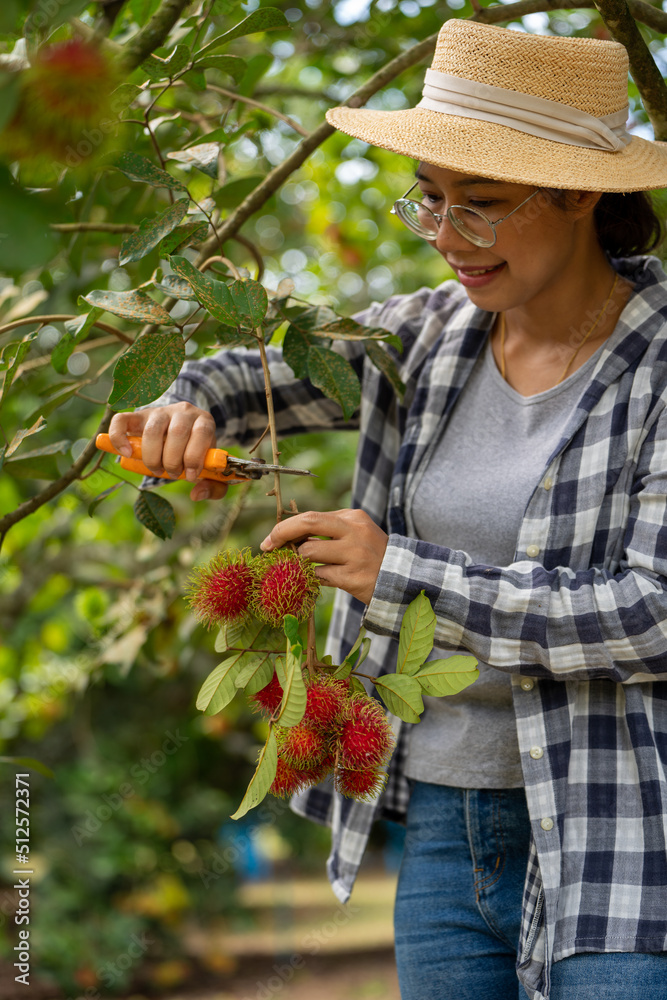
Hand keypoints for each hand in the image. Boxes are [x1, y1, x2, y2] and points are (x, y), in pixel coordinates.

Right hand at [108, 402, 226, 500]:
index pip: (201, 432)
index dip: (195, 456)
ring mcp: (159, 412)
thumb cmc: (197, 453)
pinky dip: (120, 437)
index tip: (190, 476)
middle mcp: (183, 412)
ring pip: (152, 430)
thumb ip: (214, 486)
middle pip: (177, 433)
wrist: (184, 431)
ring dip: (153, 457)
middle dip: (173, 461)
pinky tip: (126, 454)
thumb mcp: (211, 468)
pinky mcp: (138, 416)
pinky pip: (122, 420)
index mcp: (204, 421)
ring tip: (157, 469)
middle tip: (172, 474)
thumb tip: (196, 495)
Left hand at [260, 509, 388, 605]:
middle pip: (308, 523)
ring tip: (304, 568)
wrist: (402, 580)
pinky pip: (319, 576)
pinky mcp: (352, 577)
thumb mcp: (355, 535)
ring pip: (309, 553)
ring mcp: (354, 554)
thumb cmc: (371, 556)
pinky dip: (313, 578)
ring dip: (299, 562)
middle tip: (267, 546)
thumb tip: (289, 537)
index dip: (286, 527)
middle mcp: (354, 532)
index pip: (311, 517)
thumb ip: (328, 532)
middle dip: (281, 533)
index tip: (271, 539)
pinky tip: (319, 580)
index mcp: (353, 517)